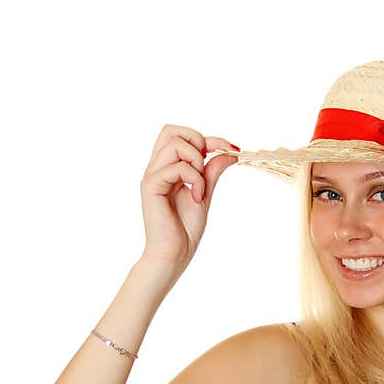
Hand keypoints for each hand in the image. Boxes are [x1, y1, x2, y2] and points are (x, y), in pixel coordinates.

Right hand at [139, 124, 237, 269]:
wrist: (175, 253)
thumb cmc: (185, 228)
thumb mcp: (205, 193)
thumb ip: (212, 171)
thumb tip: (229, 153)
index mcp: (168, 167)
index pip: (183, 136)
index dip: (210, 138)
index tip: (232, 149)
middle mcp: (157, 168)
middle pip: (171, 130)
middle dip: (197, 141)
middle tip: (206, 167)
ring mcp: (152, 176)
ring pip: (174, 143)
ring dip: (196, 161)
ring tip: (200, 185)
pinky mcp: (150, 186)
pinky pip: (175, 167)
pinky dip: (194, 178)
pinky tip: (197, 197)